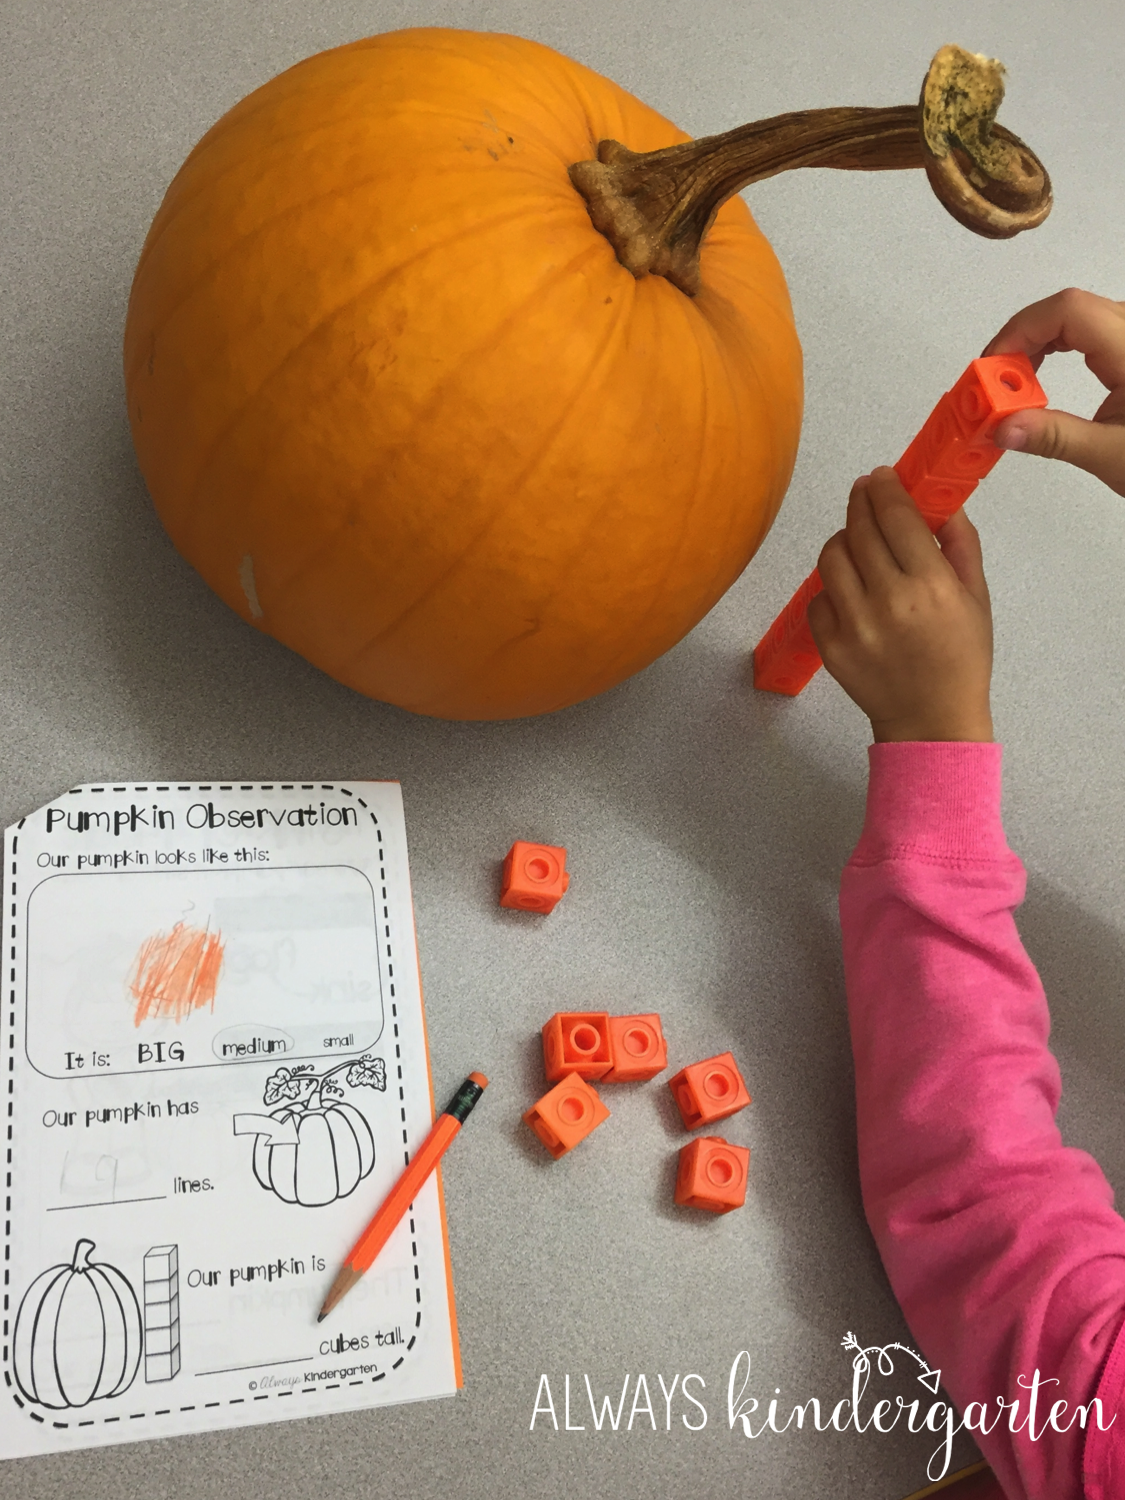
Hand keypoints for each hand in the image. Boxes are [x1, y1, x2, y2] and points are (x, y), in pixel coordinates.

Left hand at [807, 469, 992, 742]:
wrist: (931, 720)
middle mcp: (888, 601)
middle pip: (859, 530)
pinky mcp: (829, 646)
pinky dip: (831, 586)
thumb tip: (943, 501)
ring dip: (842, 539)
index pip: (896, 517)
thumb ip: (960, 545)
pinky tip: (851, 588)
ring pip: (831, 558)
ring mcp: (853, 625)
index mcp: (930, 586)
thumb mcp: (976, 599)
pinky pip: (818, 597)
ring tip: (857, 541)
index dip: (884, 488)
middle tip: (865, 494)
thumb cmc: (961, 659)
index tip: (880, 476)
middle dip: (860, 504)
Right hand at [984, 287, 1124, 496]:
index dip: (1021, 330)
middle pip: (1067, 310)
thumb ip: (1054, 437)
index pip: (1068, 311)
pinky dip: (1055, 351)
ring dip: (1035, 346)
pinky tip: (1039, 381)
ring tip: (1013, 388)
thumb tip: (1003, 428)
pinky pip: (1087, 333)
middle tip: (994, 384)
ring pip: (1075, 319)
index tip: (993, 368)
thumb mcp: (1113, 455)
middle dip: (1021, 341)